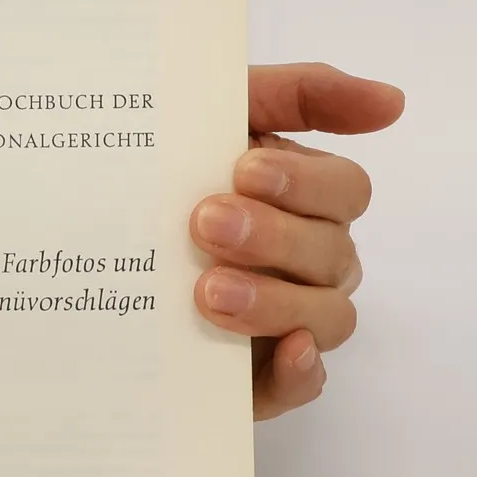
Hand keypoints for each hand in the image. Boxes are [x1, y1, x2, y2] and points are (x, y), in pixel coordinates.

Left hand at [191, 64, 404, 420]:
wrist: (84, 234)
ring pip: (326, 316)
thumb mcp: (217, 114)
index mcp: (304, 197)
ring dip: (274, 301)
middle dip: (274, 236)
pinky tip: (282, 352)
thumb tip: (393, 100)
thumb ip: (298, 93)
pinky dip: (299, 372)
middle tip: (204, 224)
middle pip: (332, 252)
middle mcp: (310, 258)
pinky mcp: (262, 376)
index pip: (344, 189)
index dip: (304, 181)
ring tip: (208, 290)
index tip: (243, 170)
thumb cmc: (164, 167)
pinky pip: (303, 383)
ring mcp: (291, 318)